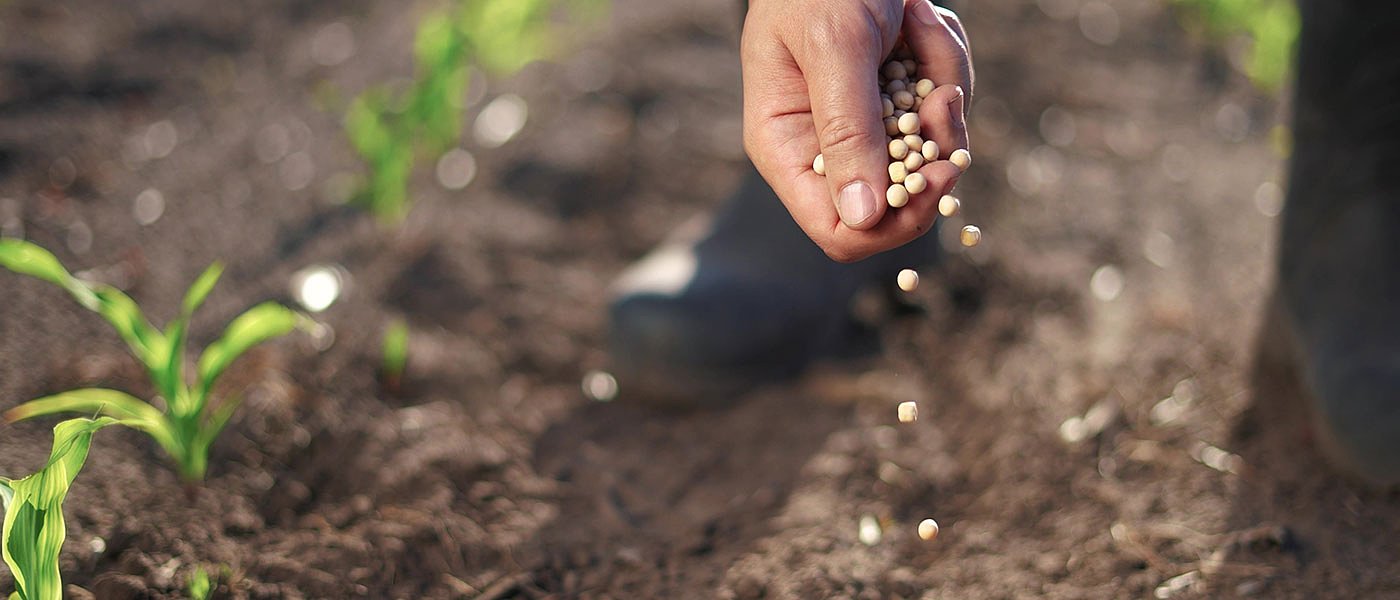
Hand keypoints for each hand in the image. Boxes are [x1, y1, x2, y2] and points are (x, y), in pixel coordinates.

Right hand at [741, 0, 972, 261]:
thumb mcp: (835, 47)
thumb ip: (847, 129)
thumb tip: (862, 218)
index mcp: (787, 148)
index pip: (840, 229)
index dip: (896, 220)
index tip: (942, 171)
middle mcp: (825, 149)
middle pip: (900, 200)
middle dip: (935, 142)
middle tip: (941, 91)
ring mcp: (867, 126)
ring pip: (934, 150)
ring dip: (943, 82)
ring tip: (918, 21)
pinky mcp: (898, 101)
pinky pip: (944, 110)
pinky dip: (945, 61)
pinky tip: (921, 20)